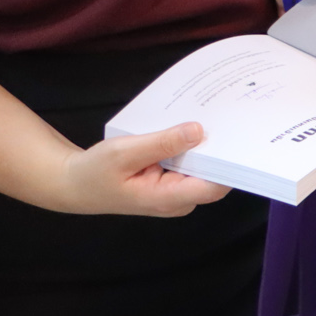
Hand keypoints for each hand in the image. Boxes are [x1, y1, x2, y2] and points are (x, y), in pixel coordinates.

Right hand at [52, 123, 231, 216]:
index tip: (240, 137)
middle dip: (220, 148)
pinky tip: (192, 126)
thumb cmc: (95, 171)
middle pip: (214, 174)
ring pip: (204, 167)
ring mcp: (177, 192)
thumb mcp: (124, 152)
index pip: (215, 185)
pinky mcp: (173, 182)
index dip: (231, 163)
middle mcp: (179, 200)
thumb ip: (161, 143)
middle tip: (228, 116)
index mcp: (168, 198)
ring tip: (212, 115)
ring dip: (206, 145)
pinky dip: (192, 147)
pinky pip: (192, 164)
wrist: (75, 184)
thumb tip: (198, 131)